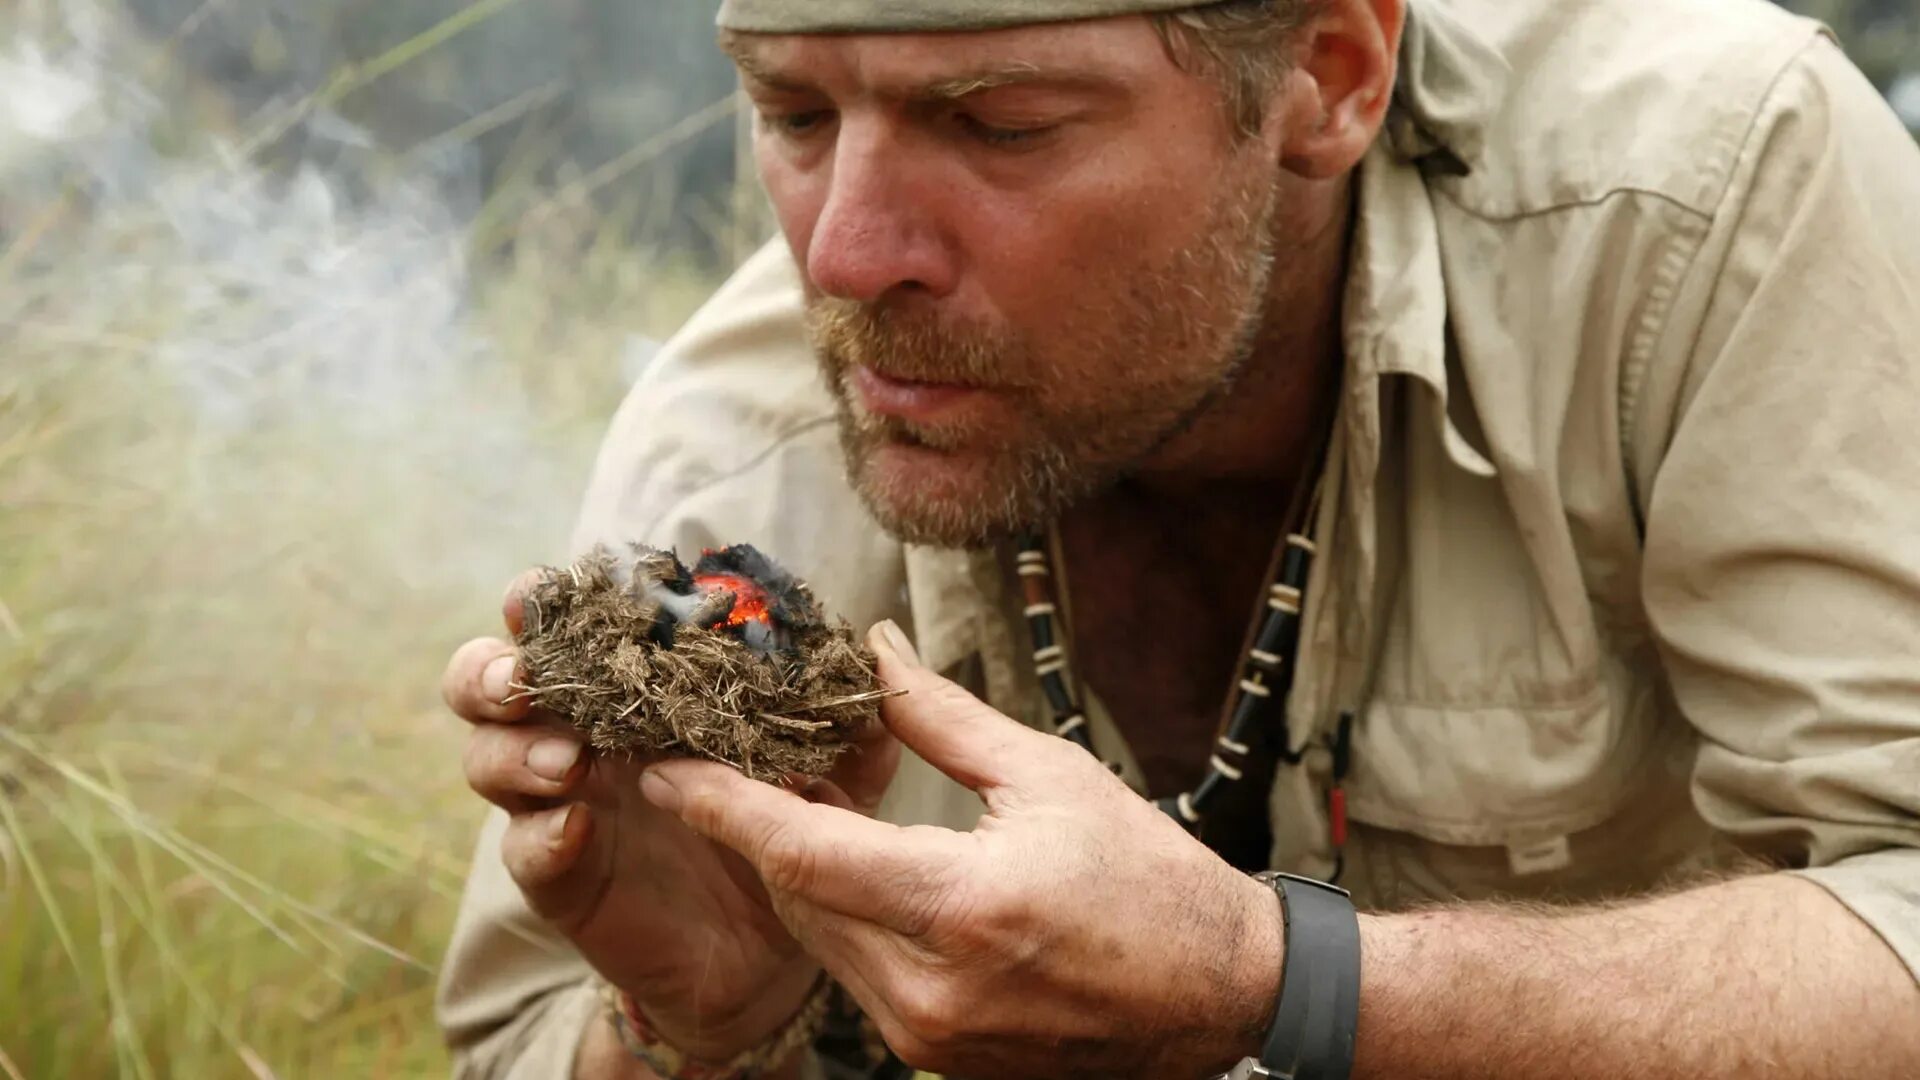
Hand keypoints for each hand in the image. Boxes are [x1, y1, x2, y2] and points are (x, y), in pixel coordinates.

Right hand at [441, 571, 901, 1058]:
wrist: (770, 949)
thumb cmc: (785, 828)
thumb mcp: (832, 773)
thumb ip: (849, 716)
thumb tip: (877, 646)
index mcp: (632, 688)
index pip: (566, 627)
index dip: (544, 602)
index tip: (546, 590)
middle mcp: (580, 734)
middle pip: (486, 682)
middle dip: (492, 669)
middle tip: (525, 678)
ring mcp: (562, 805)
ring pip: (489, 759)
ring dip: (518, 750)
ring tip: (570, 761)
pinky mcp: (562, 878)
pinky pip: (525, 851)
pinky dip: (540, 834)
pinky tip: (574, 827)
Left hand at [638, 622, 1284, 1078]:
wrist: (1218, 996)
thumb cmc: (1148, 880)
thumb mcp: (1049, 777)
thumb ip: (942, 719)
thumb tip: (873, 650)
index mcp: (961, 907)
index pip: (802, 854)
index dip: (722, 806)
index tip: (662, 766)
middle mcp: (930, 989)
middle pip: (796, 898)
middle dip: (755, 828)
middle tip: (729, 758)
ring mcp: (930, 1038)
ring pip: (821, 940)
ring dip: (798, 873)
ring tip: (792, 798)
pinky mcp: (938, 1059)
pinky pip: (858, 977)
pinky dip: (843, 917)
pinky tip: (853, 866)